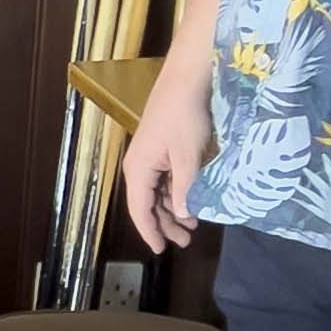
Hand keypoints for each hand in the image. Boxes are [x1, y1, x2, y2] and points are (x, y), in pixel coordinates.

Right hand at [121, 70, 213, 252]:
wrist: (187, 79)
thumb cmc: (185, 116)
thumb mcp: (188, 156)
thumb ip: (184, 188)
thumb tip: (182, 214)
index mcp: (139, 169)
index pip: (140, 210)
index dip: (150, 232)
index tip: (161, 250)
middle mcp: (139, 166)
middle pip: (148, 204)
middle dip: (165, 223)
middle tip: (186, 240)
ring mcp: (150, 156)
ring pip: (157, 192)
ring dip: (172, 209)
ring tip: (191, 224)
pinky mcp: (161, 147)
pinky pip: (164, 179)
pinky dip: (176, 193)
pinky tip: (191, 198)